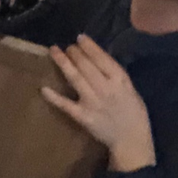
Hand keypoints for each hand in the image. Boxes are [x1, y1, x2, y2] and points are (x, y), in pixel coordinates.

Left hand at [42, 36, 155, 171]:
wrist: (131, 140)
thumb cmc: (133, 112)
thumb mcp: (129, 88)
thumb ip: (114, 74)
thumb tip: (96, 56)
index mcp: (120, 80)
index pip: (102, 58)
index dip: (89, 47)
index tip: (79, 38)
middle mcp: (106, 88)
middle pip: (86, 66)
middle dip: (74, 53)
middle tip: (67, 46)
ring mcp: (93, 102)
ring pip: (75, 79)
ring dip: (63, 63)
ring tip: (54, 52)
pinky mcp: (83, 117)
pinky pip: (66, 105)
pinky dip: (54, 97)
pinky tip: (44, 88)